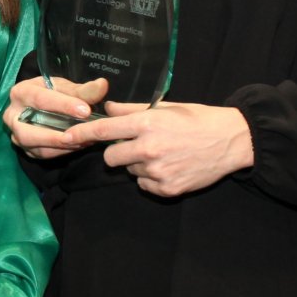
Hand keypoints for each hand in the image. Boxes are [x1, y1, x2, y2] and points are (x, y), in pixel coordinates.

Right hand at [3, 75, 107, 158]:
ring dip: (62, 147)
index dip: (63, 106)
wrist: (43, 104)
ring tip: (84, 141)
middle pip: (29, 132)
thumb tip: (102, 85)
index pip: (40, 100)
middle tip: (81, 135)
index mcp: (20, 93)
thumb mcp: (65, 87)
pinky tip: (79, 145)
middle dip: (56, 136)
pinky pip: (43, 154)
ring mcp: (16, 135)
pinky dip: (62, 152)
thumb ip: (83, 89)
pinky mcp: (26, 148)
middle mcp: (12, 116)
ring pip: (36, 147)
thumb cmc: (53, 92)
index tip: (86, 111)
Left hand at [64, 101, 252, 197]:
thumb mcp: (166, 108)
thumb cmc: (198, 120)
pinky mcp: (167, 189)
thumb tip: (107, 108)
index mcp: (146, 124)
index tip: (65, 137)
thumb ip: (132, 110)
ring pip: (130, 171)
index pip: (104, 131)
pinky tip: (169, 166)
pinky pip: (145, 185)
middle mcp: (148, 149)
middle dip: (118, 152)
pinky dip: (151, 178)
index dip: (81, 135)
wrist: (231, 141)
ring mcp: (158, 172)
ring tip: (162, 153)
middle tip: (136, 144)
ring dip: (138, 164)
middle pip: (112, 158)